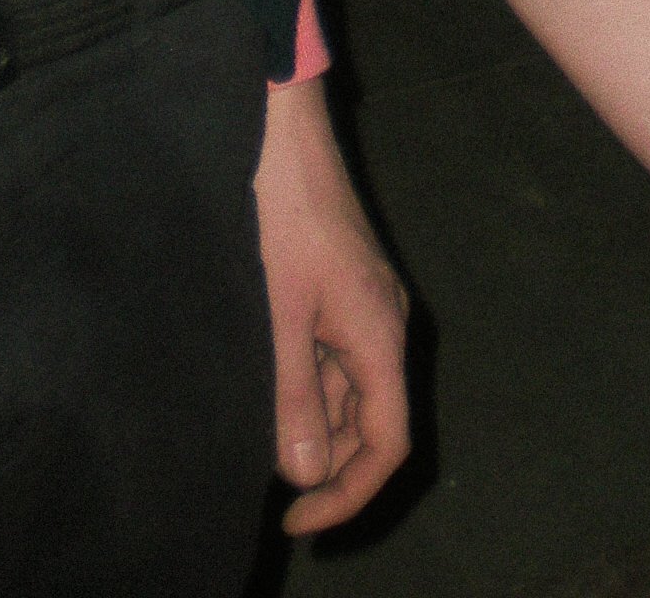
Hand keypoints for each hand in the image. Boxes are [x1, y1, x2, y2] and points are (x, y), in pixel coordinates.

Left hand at [253, 78, 410, 535]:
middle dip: (331, 468)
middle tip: (273, 494)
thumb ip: (292, 396)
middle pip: (374, 424)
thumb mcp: (278, 312)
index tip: (295, 521)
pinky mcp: (345, 288)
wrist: (281, 128)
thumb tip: (303, 474)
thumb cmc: (280, 211)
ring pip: (354, 393)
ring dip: (318, 430)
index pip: (387, 444)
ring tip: (263, 447)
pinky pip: (337, 360)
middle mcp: (385, 324)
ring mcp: (366, 304)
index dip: (347, 495)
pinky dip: (310, 391)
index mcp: (379, 335)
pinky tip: (270, 393)